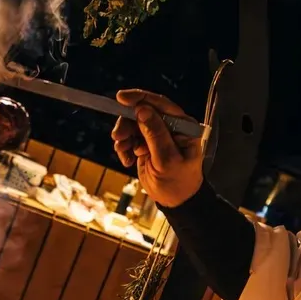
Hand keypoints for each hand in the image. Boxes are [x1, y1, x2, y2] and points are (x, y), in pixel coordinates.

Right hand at [111, 89, 203, 207]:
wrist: (175, 201)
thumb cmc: (178, 182)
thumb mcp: (167, 159)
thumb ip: (155, 134)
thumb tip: (143, 110)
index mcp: (182, 126)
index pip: (160, 104)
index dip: (140, 98)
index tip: (121, 98)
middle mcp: (170, 126)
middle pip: (142, 113)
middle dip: (127, 123)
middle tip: (118, 137)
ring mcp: (156, 135)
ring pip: (132, 125)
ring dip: (124, 137)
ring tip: (124, 152)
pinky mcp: (145, 145)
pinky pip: (129, 139)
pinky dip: (124, 148)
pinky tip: (127, 160)